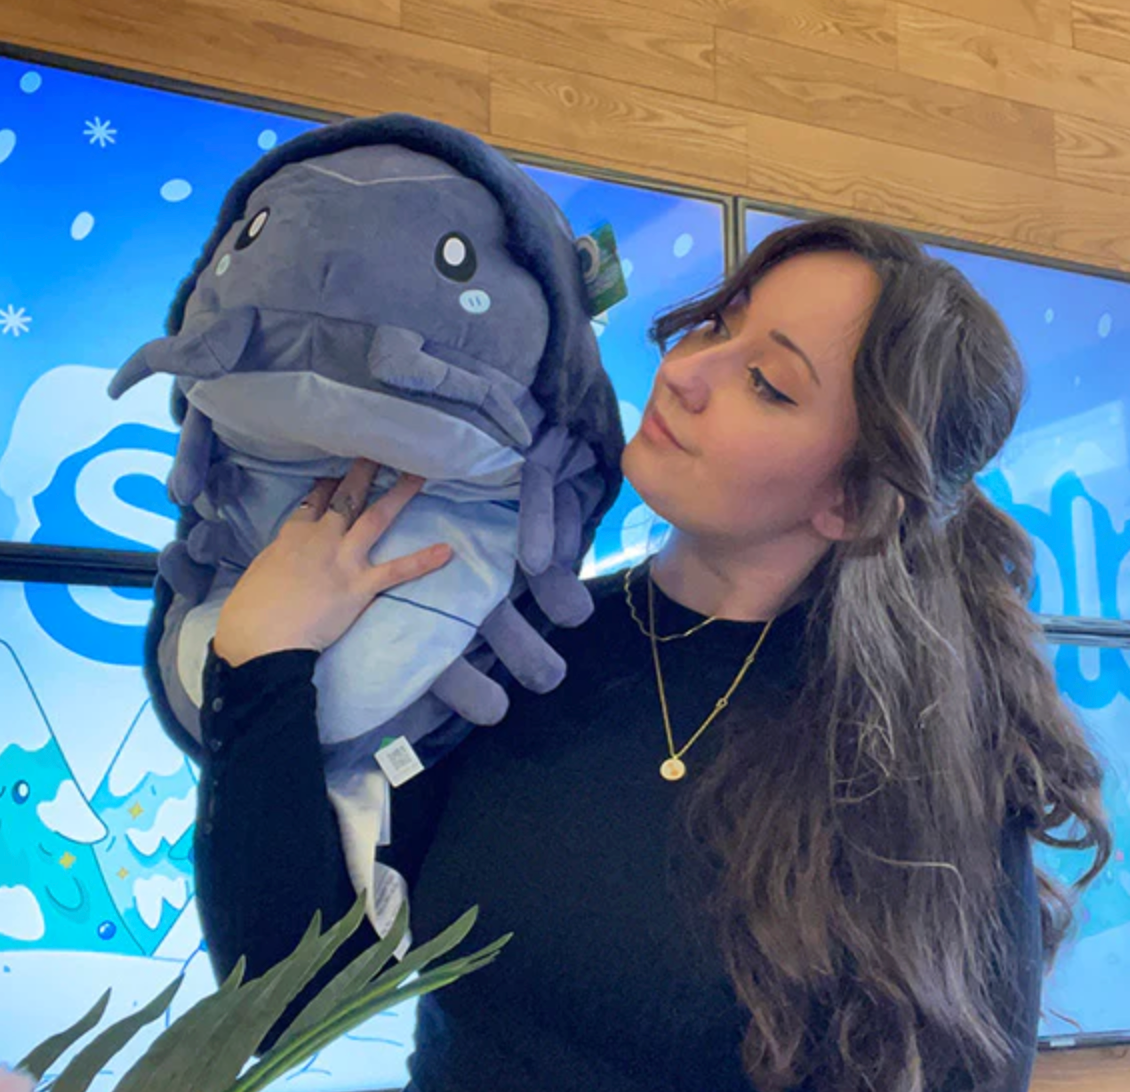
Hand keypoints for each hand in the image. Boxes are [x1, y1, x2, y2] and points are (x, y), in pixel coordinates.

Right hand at [213, 459, 451, 666]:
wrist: (262, 640)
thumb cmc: (249, 614)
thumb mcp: (259, 573)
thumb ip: (280, 558)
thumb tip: (288, 557)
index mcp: (292, 535)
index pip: (314, 500)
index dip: (329, 484)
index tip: (340, 471)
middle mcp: (320, 538)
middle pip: (347, 496)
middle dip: (365, 471)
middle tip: (382, 451)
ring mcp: (343, 559)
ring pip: (376, 517)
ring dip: (400, 494)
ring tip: (420, 475)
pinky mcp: (360, 585)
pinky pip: (397, 571)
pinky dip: (423, 561)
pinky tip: (446, 551)